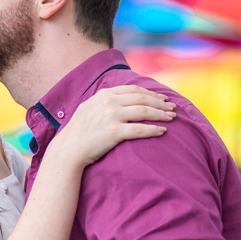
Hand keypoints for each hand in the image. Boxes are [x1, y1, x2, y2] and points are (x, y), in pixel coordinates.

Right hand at [51, 85, 173, 167]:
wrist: (68, 149)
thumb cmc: (79, 132)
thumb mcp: (89, 108)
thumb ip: (105, 101)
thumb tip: (121, 98)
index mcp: (105, 95)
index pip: (134, 90)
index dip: (151, 93)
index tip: (163, 98)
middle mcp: (109, 102)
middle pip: (142, 99)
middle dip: (160, 103)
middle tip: (172, 108)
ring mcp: (111, 116)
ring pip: (144, 111)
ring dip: (160, 114)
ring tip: (171, 118)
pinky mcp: (114, 132)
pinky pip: (140, 129)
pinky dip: (153, 129)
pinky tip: (162, 131)